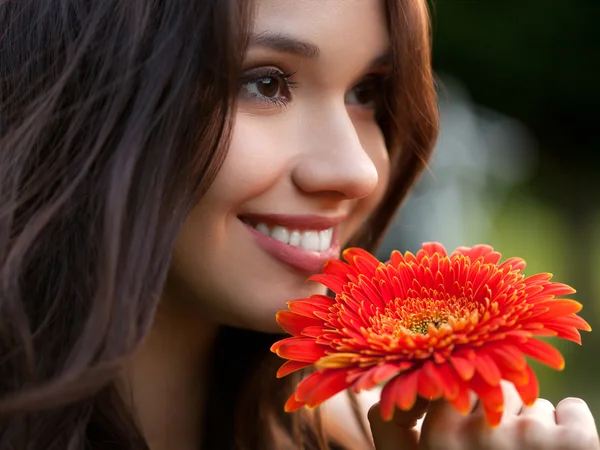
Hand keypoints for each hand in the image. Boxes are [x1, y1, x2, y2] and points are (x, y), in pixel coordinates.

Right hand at [368, 381, 599, 449]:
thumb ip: (388, 426)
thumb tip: (391, 390)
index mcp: (440, 434)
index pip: (458, 384)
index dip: (469, 407)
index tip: (474, 432)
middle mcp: (482, 432)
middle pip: (497, 389)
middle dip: (503, 416)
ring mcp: (530, 437)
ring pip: (533, 401)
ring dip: (535, 427)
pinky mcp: (576, 445)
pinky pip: (573, 408)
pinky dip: (572, 427)